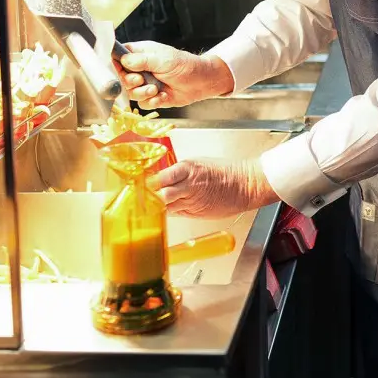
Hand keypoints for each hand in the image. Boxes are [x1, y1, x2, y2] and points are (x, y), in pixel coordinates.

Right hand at [117, 41, 233, 109]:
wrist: (202, 82)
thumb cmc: (185, 65)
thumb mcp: (164, 60)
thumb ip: (143, 60)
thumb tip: (124, 60)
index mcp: (140, 54)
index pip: (118, 58)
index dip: (115, 66)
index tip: (120, 71)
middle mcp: (139, 69)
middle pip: (120, 78)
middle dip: (129, 82)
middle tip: (140, 80)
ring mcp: (144, 83)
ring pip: (130, 93)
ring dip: (142, 93)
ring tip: (155, 89)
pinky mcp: (152, 97)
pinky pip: (143, 104)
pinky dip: (152, 102)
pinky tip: (163, 96)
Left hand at [147, 159, 277, 218]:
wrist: (245, 184)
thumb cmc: (224, 172)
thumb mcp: (198, 164)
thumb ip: (178, 173)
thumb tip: (159, 180)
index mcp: (186, 168)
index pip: (158, 178)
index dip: (144, 185)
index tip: (133, 187)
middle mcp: (187, 185)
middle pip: (158, 195)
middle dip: (145, 199)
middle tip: (134, 201)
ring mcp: (192, 200)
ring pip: (165, 207)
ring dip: (154, 208)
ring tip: (142, 209)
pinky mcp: (196, 212)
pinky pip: (176, 213)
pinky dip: (167, 213)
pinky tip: (160, 213)